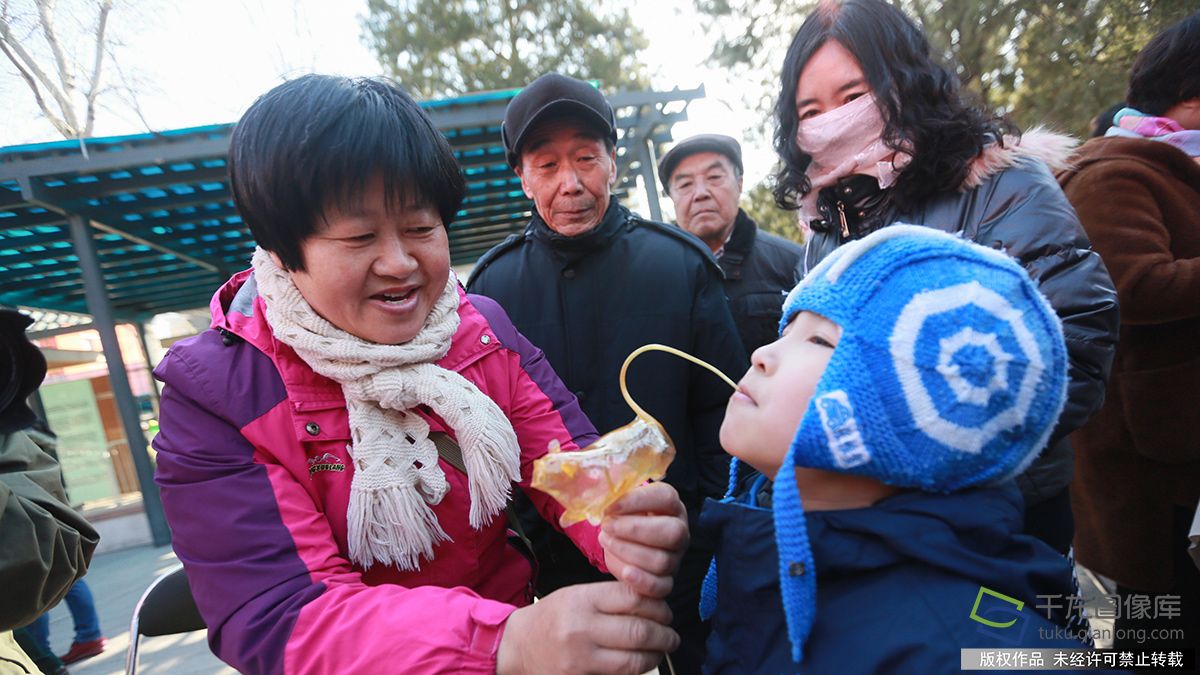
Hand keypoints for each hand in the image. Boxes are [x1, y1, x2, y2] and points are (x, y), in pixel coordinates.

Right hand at [495, 581, 678, 674]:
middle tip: (671, 635)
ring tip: (661, 650)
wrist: (517, 647)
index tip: (664, 610)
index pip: (633, 597)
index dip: (658, 605)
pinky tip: (642, 664)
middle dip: (665, 634)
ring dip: (656, 656)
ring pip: (634, 660)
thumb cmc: (552, 618)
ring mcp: (580, 657)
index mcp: (582, 599)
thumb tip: (655, 603)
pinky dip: (637, 671)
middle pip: (639, 630)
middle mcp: (581, 627)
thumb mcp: (576, 595)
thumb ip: (611, 598)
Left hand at [600, 482, 688, 598]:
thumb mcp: (622, 502)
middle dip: (634, 529)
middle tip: (607, 525)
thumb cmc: (624, 518)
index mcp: (671, 506)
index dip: (638, 500)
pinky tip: (625, 573)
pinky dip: (643, 581)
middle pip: (672, 532)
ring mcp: (674, 559)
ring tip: (606, 541)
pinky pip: (661, 587)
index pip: (666, 497)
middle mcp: (679, 532)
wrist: (622, 544)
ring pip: (661, 560)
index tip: (611, 506)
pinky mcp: (665, 582)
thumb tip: (602, 491)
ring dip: (628, 551)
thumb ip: (616, 494)